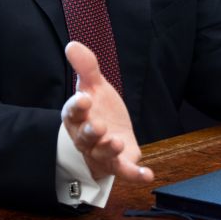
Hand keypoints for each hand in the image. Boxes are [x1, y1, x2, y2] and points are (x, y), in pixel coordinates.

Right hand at [61, 42, 153, 182]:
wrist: (108, 134)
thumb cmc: (98, 109)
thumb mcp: (94, 86)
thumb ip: (86, 67)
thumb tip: (73, 44)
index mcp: (78, 117)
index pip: (73, 112)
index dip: (77, 107)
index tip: (84, 98)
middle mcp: (87, 137)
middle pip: (85, 137)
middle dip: (91, 132)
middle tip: (99, 126)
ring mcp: (102, 153)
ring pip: (102, 154)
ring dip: (109, 149)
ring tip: (116, 142)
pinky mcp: (119, 164)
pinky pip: (125, 171)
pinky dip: (135, 175)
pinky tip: (147, 175)